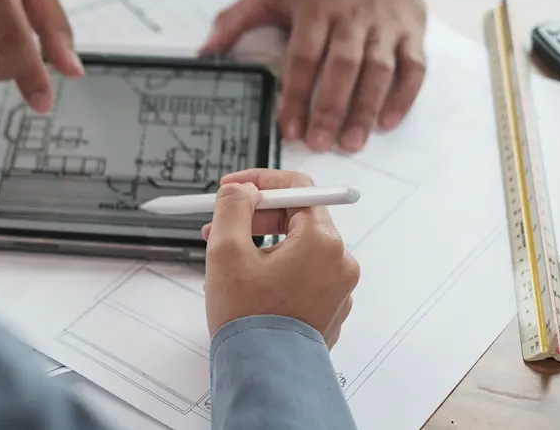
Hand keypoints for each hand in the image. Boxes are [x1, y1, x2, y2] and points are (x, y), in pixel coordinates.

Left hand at [200, 0, 426, 152]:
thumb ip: (235, 21)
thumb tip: (205, 52)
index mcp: (316, 11)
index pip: (305, 57)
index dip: (297, 94)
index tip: (288, 127)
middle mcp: (353, 19)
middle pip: (342, 67)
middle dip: (330, 108)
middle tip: (319, 143)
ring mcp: (386, 28)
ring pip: (379, 71)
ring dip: (365, 109)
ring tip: (351, 142)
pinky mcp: (412, 34)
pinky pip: (414, 68)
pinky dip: (403, 97)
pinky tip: (386, 122)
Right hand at [200, 169, 358, 348]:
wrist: (265, 377)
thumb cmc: (247, 320)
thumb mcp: (225, 250)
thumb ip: (232, 206)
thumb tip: (242, 188)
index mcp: (322, 242)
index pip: (297, 187)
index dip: (259, 182)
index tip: (232, 187)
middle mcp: (340, 262)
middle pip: (297, 218)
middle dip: (255, 218)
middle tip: (219, 227)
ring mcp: (338, 288)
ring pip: (297, 248)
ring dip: (261, 246)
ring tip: (228, 266)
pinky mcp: (330, 309)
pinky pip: (302, 274)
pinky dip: (275, 271)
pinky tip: (247, 287)